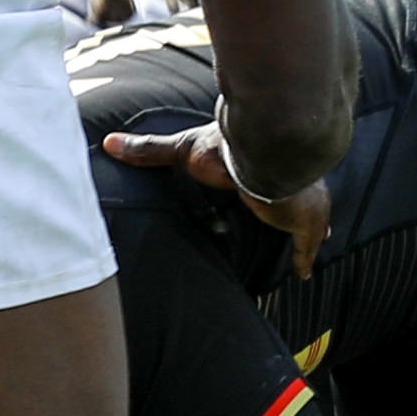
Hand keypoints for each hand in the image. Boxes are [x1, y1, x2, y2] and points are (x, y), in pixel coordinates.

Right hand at [94, 122, 329, 274]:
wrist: (264, 152)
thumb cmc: (225, 148)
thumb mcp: (182, 150)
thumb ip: (150, 150)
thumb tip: (109, 142)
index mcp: (258, 165)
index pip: (266, 176)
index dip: (268, 184)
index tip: (270, 193)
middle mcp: (283, 182)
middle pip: (291, 198)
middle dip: (292, 208)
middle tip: (290, 219)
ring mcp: (298, 203)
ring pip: (305, 220)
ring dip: (305, 233)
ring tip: (305, 250)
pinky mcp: (305, 222)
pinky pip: (307, 246)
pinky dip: (305, 258)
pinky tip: (304, 272)